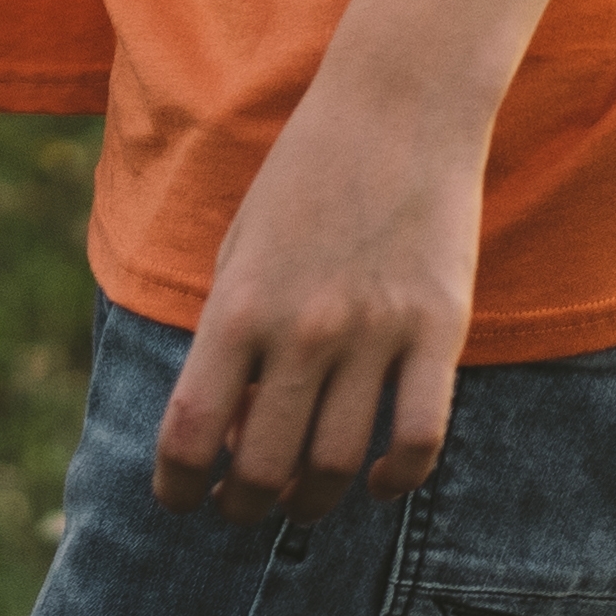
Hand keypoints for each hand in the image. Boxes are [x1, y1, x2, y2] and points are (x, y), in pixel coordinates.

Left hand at [150, 66, 486, 521]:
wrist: (396, 107)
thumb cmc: (305, 178)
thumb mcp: (242, 247)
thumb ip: (230, 335)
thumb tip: (231, 429)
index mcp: (240, 302)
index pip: (193, 427)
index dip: (177, 484)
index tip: (180, 500)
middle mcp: (303, 326)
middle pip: (265, 465)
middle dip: (244, 505)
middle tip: (244, 508)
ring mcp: (375, 331)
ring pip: (336, 464)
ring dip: (312, 501)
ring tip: (304, 499)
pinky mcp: (438, 330)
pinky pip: (417, 439)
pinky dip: (394, 480)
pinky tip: (375, 480)